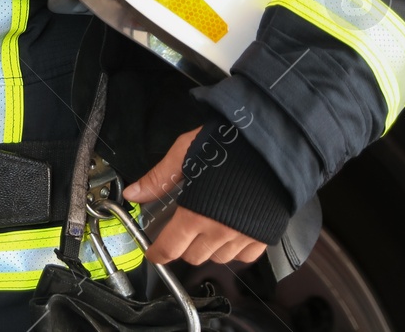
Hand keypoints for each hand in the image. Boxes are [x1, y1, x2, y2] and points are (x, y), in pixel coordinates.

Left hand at [122, 127, 268, 265]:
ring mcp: (244, 237)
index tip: (154, 253)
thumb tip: (133, 193)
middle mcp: (220, 232)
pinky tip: (229, 231)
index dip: (158, 254)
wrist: (271, 148)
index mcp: (196, 213)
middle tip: (181, 229)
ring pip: (218, 258)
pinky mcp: (264, 237)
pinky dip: (233, 250)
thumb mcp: (184, 154)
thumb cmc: (226, 146)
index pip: (171, 248)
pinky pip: (244, 257)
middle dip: (182, 246)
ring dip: (207, 248)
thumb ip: (159, 178)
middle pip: (193, 256)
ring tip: (206, 225)